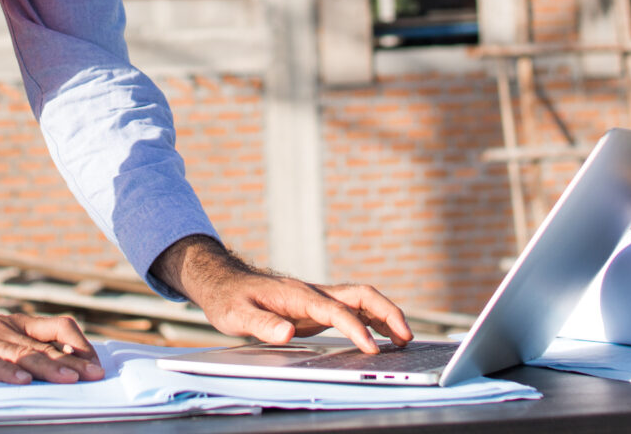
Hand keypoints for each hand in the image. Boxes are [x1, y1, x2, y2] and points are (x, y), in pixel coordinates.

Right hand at [0, 310, 105, 382]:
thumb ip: (24, 349)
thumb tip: (63, 367)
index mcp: (16, 325)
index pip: (57, 325)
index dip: (78, 342)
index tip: (95, 362)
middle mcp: (5, 330)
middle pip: (45, 345)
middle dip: (73, 361)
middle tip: (96, 375)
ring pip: (22, 355)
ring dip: (48, 367)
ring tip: (70, 380)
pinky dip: (6, 373)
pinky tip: (21, 382)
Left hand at [152, 236, 412, 354]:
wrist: (223, 282)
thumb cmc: (230, 299)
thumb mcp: (237, 315)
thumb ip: (262, 325)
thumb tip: (289, 332)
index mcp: (297, 295)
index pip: (336, 311)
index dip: (356, 329)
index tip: (373, 349)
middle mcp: (312, 293)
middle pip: (359, 295)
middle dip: (386, 312)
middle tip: (407, 336)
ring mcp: (316, 298)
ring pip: (359, 300)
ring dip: (384, 315)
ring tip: (404, 339)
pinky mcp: (314, 307)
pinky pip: (350, 310)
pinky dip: (371, 320)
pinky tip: (380, 337)